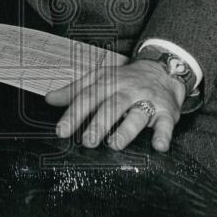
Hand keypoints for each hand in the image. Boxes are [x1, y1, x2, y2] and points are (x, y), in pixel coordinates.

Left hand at [45, 60, 185, 151]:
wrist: (163, 70)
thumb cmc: (125, 79)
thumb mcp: (99, 79)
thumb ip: (75, 91)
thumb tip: (50, 99)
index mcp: (108, 82)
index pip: (88, 97)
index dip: (74, 114)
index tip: (62, 131)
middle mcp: (128, 90)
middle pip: (113, 105)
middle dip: (99, 123)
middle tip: (87, 140)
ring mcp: (148, 100)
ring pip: (137, 114)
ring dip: (127, 129)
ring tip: (115, 143)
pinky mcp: (166, 111)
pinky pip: (166, 123)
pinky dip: (163, 135)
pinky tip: (158, 146)